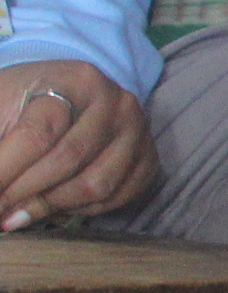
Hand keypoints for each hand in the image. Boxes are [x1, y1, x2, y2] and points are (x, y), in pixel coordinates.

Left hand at [0, 61, 155, 228]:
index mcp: (75, 81)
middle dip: (26, 193)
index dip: (5, 170)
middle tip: (0, 210)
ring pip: (98, 185)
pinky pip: (118, 198)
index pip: (39, 134)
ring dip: (52, 206)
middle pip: (70, 160)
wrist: (64, 93)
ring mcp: (139, 131)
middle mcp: (117, 102)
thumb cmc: (24, 102)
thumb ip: (1, 144)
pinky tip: (55, 206)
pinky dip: (82, 210)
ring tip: (21, 211)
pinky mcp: (149, 158)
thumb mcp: (0, 105)